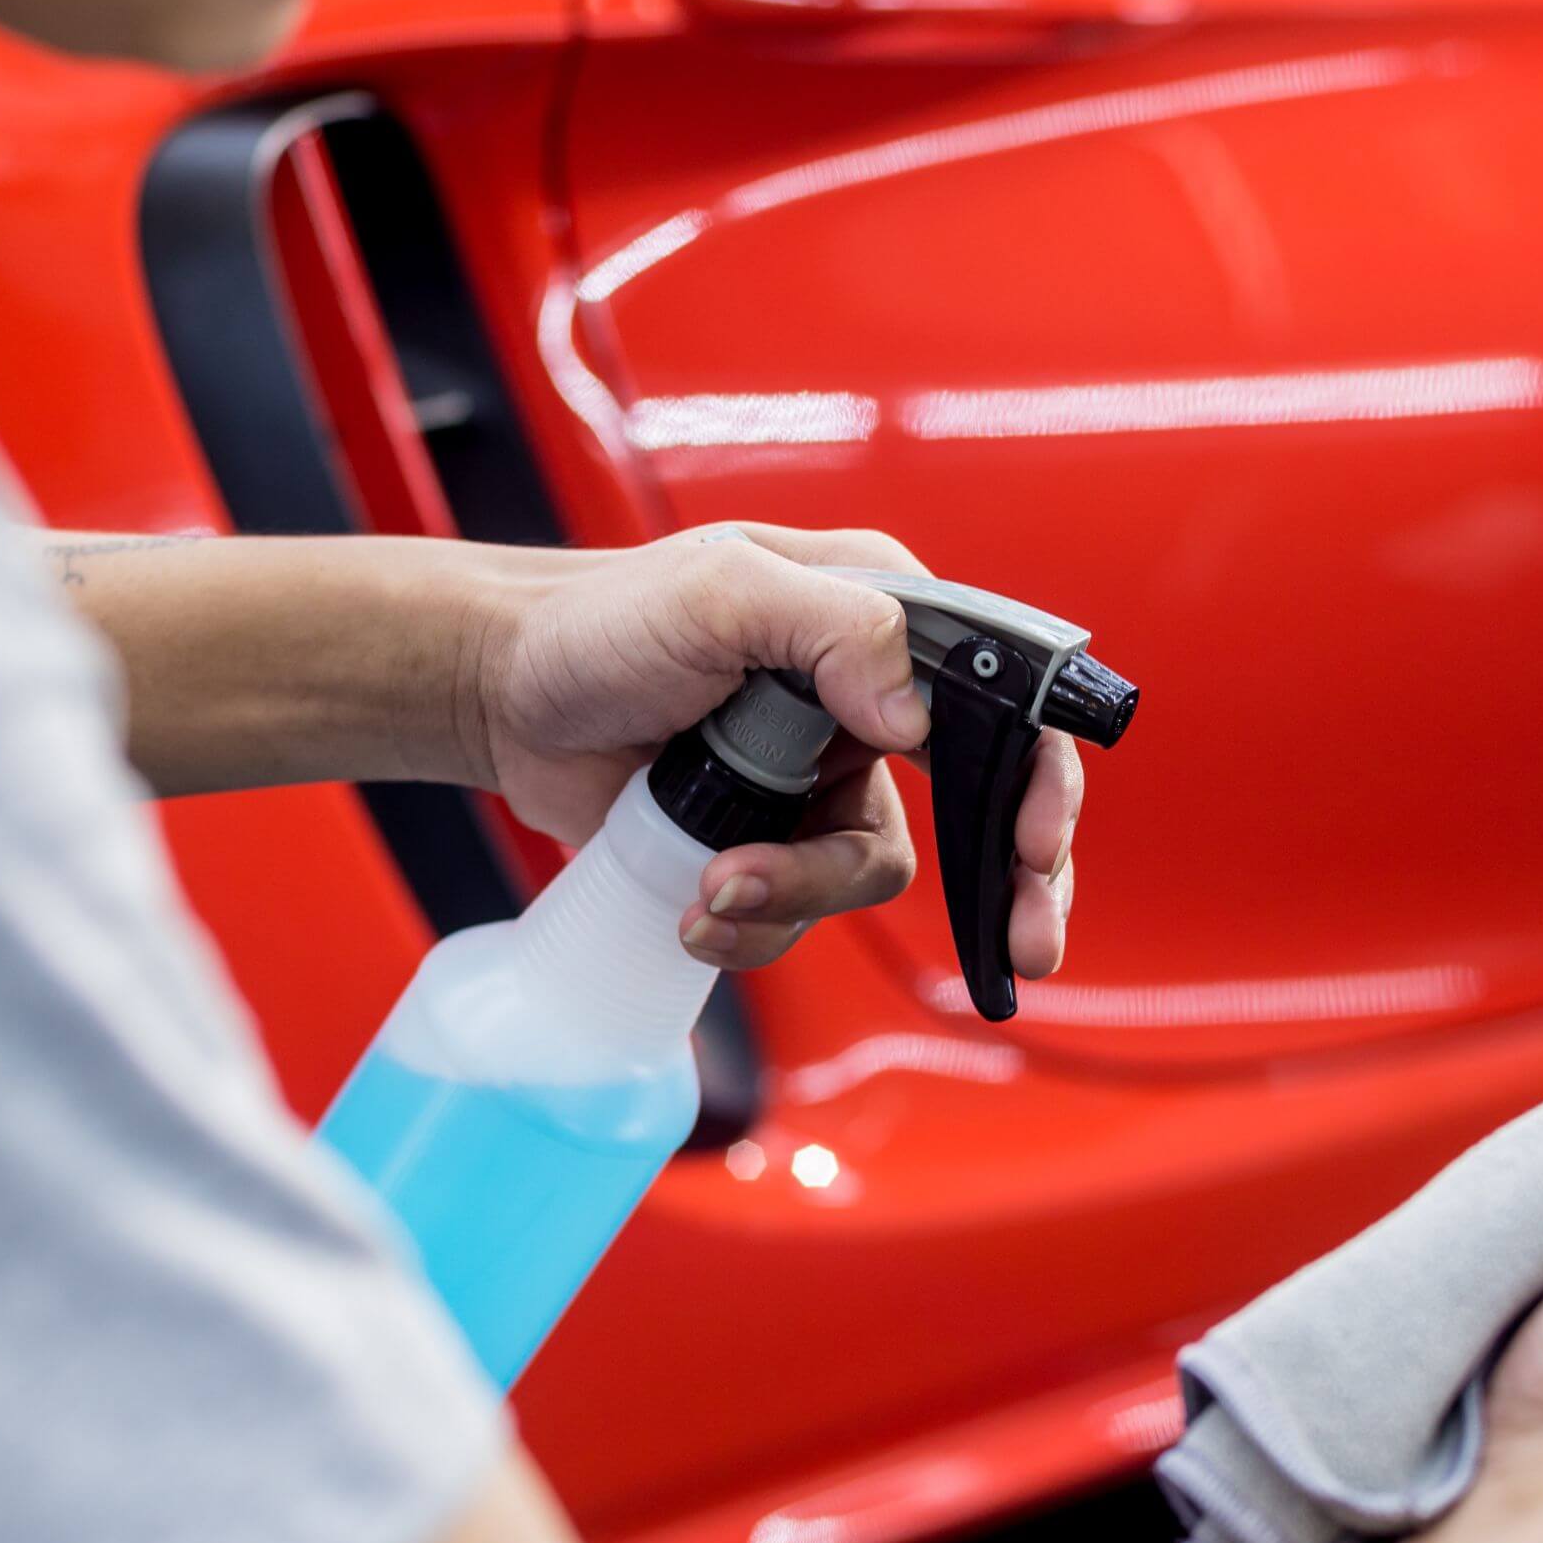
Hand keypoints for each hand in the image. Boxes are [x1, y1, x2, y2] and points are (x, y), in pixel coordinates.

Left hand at [463, 524, 1083, 976]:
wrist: (503, 694)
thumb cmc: (601, 619)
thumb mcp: (720, 592)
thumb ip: (831, 628)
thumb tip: (910, 713)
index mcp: (884, 621)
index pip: (1004, 699)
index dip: (1040, 779)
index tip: (1034, 847)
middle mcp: (868, 701)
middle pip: (981, 807)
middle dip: (1005, 888)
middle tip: (1018, 951)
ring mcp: (821, 779)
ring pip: (869, 874)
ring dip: (798, 897)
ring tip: (714, 889)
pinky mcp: (769, 841)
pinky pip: (800, 911)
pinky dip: (753, 925)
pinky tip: (694, 906)